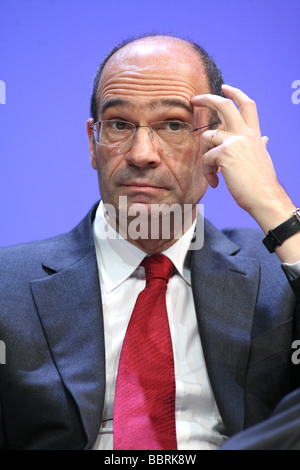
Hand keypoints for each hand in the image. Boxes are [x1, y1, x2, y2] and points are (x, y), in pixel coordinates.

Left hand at [191, 85, 291, 223]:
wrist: (265, 197)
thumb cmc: (261, 182)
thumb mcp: (262, 158)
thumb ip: (260, 145)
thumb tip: (264, 138)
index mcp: (253, 135)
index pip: (247, 106)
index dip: (236, 94)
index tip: (225, 88)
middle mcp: (245, 134)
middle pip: (224, 106)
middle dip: (207, 98)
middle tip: (194, 99)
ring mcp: (234, 142)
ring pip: (207, 137)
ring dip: (205, 156)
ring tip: (213, 174)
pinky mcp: (224, 154)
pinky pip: (205, 159)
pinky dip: (207, 172)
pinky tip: (215, 182)